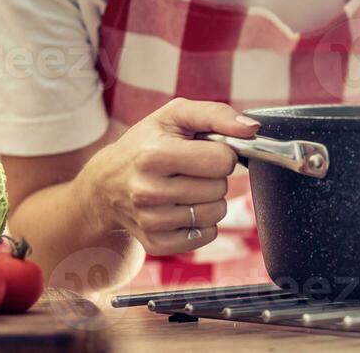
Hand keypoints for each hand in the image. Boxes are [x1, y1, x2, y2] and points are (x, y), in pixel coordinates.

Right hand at [80, 98, 258, 254]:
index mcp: (154, 155)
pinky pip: (206, 236)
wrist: (108, 182)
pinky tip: (182, 207)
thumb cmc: (147, 142)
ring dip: (210, 198)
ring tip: (187, 186)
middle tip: (192, 168)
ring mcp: (150, 221)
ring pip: (216, 213)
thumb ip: (217, 115)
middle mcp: (148, 191)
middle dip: (214, 175)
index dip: (221, 152)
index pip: (222, 160)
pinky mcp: (155, 244)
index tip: (205, 150)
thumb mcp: (175, 115)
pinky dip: (201, 222)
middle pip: (220, 188)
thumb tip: (251, 129)